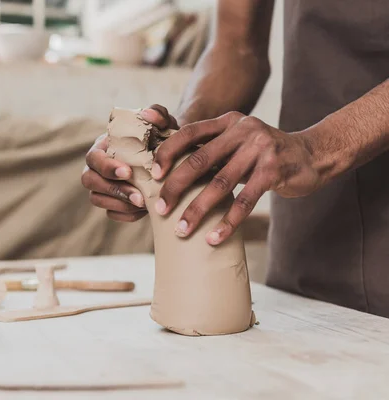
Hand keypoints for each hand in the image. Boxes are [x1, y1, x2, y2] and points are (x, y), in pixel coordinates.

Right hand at [81, 105, 177, 221]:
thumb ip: (157, 113)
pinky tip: (144, 211)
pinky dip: (126, 215)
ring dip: (119, 204)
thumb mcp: (162, 123)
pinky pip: (111, 214)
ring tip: (143, 203)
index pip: (94, 158)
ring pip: (97, 199)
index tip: (128, 172)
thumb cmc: (161, 136)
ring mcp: (102, 187)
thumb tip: (148, 114)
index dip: (107, 167)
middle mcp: (97, 167)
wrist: (170, 158)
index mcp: (103, 147)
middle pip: (89, 181)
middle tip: (138, 196)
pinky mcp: (112, 203)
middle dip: (112, 189)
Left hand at [151, 111, 321, 244]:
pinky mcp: (274, 171)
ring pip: (220, 183)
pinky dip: (228, 222)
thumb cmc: (265, 155)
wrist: (313, 154)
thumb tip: (171, 174)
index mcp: (228, 122)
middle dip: (176, 186)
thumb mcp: (239, 143)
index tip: (154, 175)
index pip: (189, 132)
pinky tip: (214, 238)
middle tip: (160, 208)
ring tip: (182, 230)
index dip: (168, 152)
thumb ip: (213, 150)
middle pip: (200, 160)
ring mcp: (260, 149)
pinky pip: (245, 201)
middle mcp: (243, 130)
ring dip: (198, 210)